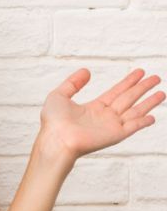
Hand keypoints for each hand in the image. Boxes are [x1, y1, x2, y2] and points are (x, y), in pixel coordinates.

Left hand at [39, 68, 164, 162]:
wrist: (56, 139)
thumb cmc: (53, 122)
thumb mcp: (59, 95)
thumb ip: (73, 83)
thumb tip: (86, 71)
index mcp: (93, 108)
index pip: (115, 92)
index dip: (128, 82)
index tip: (139, 72)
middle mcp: (104, 117)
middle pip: (128, 99)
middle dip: (142, 88)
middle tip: (156, 77)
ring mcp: (111, 126)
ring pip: (135, 111)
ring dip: (149, 102)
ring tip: (162, 92)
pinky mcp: (115, 135)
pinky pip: (133, 127)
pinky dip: (143, 122)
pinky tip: (153, 117)